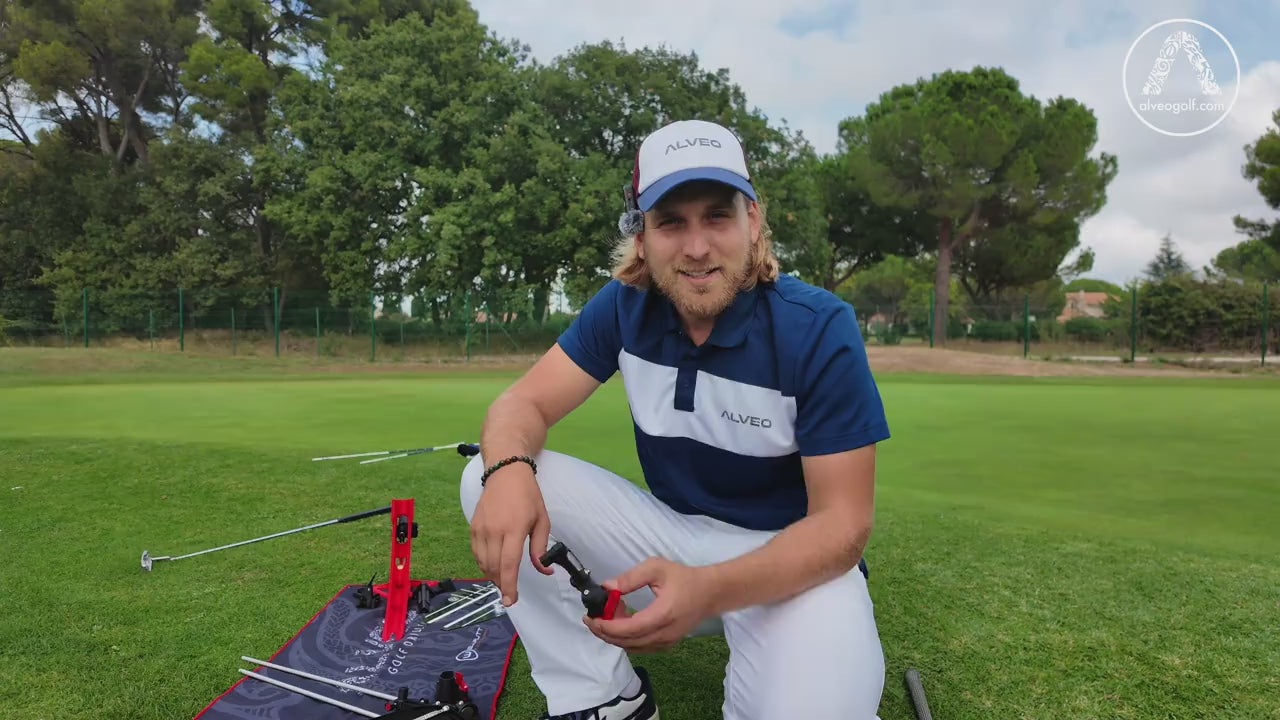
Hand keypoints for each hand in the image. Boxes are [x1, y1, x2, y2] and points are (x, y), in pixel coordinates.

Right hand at [468, 464, 553, 606]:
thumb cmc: (528, 496)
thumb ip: (540, 548)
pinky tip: (493, 564)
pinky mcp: (472, 527)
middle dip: (501, 584)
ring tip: (503, 578)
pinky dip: (484, 563)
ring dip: (492, 575)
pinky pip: (476, 553)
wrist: (505, 473)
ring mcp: (480, 529)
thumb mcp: (542, 520)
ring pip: (483, 563)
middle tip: (510, 591)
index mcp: (513, 529)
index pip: (508, 565)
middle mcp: (494, 531)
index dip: (509, 586)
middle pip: (494, 568)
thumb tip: (544, 570)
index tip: (511, 601)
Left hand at [583, 557, 717, 652]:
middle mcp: (664, 634)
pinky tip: (620, 624)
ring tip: (605, 618)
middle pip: (627, 642)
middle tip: (591, 619)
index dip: (607, 627)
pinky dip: (626, 640)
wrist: (711, 592)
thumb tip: (607, 587)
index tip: (592, 618)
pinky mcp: (667, 644)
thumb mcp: (656, 568)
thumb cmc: (685, 578)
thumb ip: (630, 578)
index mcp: (662, 615)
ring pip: (633, 647)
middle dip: (604, 633)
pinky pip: (641, 647)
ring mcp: (666, 642)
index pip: (628, 629)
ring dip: (614, 637)